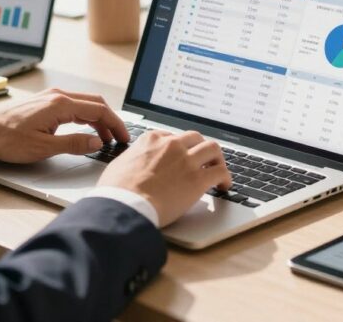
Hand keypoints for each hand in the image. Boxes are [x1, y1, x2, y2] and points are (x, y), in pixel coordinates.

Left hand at [0, 88, 128, 162]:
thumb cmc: (6, 139)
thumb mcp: (43, 147)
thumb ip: (74, 144)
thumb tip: (96, 142)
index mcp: (60, 104)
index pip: (99, 110)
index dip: (115, 124)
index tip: (123, 137)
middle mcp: (57, 96)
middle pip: (95, 103)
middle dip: (110, 120)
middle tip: (119, 138)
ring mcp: (50, 97)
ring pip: (84, 103)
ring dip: (97, 119)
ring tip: (104, 138)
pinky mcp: (44, 102)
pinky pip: (72, 105)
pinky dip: (85, 116)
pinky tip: (85, 129)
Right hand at [97, 130, 231, 226]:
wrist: (125, 205)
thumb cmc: (116, 190)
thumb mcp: (119, 164)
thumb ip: (132, 159)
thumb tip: (133, 164)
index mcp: (152, 139)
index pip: (173, 137)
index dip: (180, 148)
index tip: (182, 156)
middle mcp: (172, 145)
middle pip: (196, 138)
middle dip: (200, 148)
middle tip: (203, 161)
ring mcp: (186, 160)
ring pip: (213, 149)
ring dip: (217, 159)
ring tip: (218, 170)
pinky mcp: (198, 179)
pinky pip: (221, 171)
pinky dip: (226, 177)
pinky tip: (224, 186)